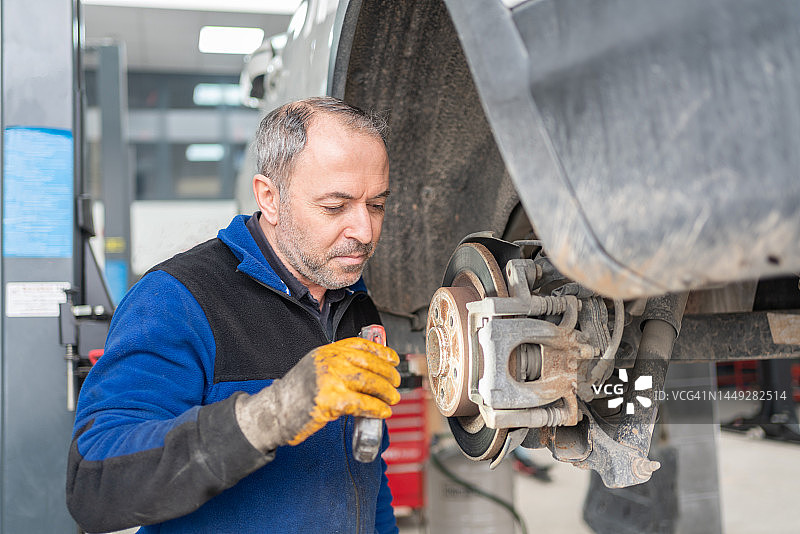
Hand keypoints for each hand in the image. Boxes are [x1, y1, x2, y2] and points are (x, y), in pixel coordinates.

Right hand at [236, 337, 400, 452]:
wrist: (275, 411)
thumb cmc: (295, 393)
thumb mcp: (316, 367)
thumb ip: (337, 364)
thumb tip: (368, 371)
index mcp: (327, 351)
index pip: (361, 345)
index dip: (382, 351)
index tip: (393, 359)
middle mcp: (330, 361)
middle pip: (370, 364)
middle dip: (388, 375)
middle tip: (396, 384)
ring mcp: (331, 379)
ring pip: (370, 382)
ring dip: (385, 392)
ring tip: (392, 398)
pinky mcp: (332, 400)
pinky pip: (363, 403)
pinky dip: (376, 408)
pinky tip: (382, 412)